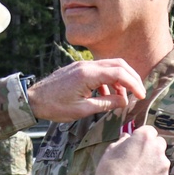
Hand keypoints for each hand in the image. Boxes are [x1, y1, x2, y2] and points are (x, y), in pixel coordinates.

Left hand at [27, 59, 145, 122]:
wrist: (32, 100)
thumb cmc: (54, 107)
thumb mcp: (82, 110)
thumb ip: (106, 104)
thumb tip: (124, 102)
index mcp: (88, 74)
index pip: (119, 73)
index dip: (134, 84)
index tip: (141, 96)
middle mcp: (86, 65)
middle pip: (118, 64)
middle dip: (131, 77)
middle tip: (138, 92)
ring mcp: (82, 65)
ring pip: (109, 66)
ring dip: (119, 80)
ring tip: (120, 99)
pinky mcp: (78, 68)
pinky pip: (99, 70)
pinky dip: (108, 81)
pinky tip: (106, 96)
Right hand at [93, 126, 169, 174]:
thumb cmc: (110, 170)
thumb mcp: (111, 150)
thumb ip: (122, 141)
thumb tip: (126, 137)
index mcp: (144, 137)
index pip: (149, 130)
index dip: (142, 136)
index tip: (136, 142)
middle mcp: (157, 147)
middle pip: (159, 143)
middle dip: (151, 147)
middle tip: (139, 156)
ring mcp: (163, 163)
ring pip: (161, 158)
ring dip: (154, 161)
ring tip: (140, 171)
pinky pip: (161, 172)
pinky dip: (155, 174)